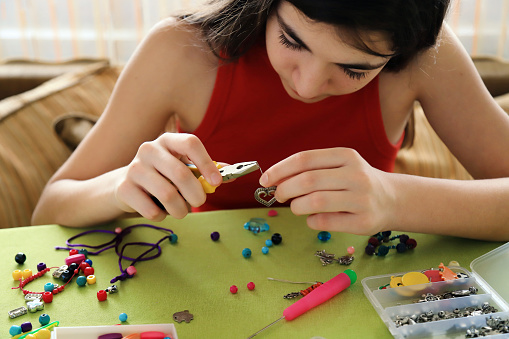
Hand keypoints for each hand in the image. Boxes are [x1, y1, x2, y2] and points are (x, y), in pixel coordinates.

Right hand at [114, 133, 221, 220]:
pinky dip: (162, 216)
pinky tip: (159, 210)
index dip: (207, 163)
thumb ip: (206, 171)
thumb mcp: (183, 168)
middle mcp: (149, 149)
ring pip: (168, 195)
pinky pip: (152, 210)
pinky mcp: (124, 189)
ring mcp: (134, 168)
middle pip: (181, 174)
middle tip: (199, 202)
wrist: (125, 186)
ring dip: (181, 210)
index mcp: (168, 140)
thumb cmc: (162, 176)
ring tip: (181, 210)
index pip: (190, 143)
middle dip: (196, 195)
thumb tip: (233, 175)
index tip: (217, 182)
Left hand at [259, 148, 394, 234]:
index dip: (280, 170)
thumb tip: (274, 179)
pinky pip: (325, 222)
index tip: (265, 180)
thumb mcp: (339, 165)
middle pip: (308, 181)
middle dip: (285, 189)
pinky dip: (311, 221)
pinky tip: (313, 218)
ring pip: (315, 202)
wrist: (393, 200)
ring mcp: (362, 199)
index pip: (304, 159)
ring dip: (297, 206)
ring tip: (296, 207)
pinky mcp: (363, 222)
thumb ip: (311, 168)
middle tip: (279, 196)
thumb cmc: (355, 181)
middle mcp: (356, 175)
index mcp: (346, 156)